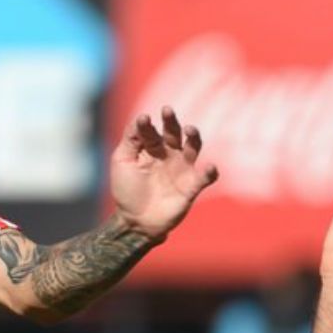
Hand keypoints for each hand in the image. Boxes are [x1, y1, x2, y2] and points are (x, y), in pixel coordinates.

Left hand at [109, 106, 219, 241]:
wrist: (135, 222)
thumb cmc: (127, 191)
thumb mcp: (122, 162)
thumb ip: (130, 140)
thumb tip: (139, 117)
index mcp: (151, 148)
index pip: (150, 130)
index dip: (146, 124)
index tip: (143, 119)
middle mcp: (169, 154)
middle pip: (174, 132)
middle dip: (171, 121)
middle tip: (167, 111)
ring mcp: (182, 169)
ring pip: (193, 147)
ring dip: (194, 137)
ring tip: (189, 129)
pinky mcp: (191, 187)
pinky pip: (205, 177)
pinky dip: (210, 172)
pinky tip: (210, 167)